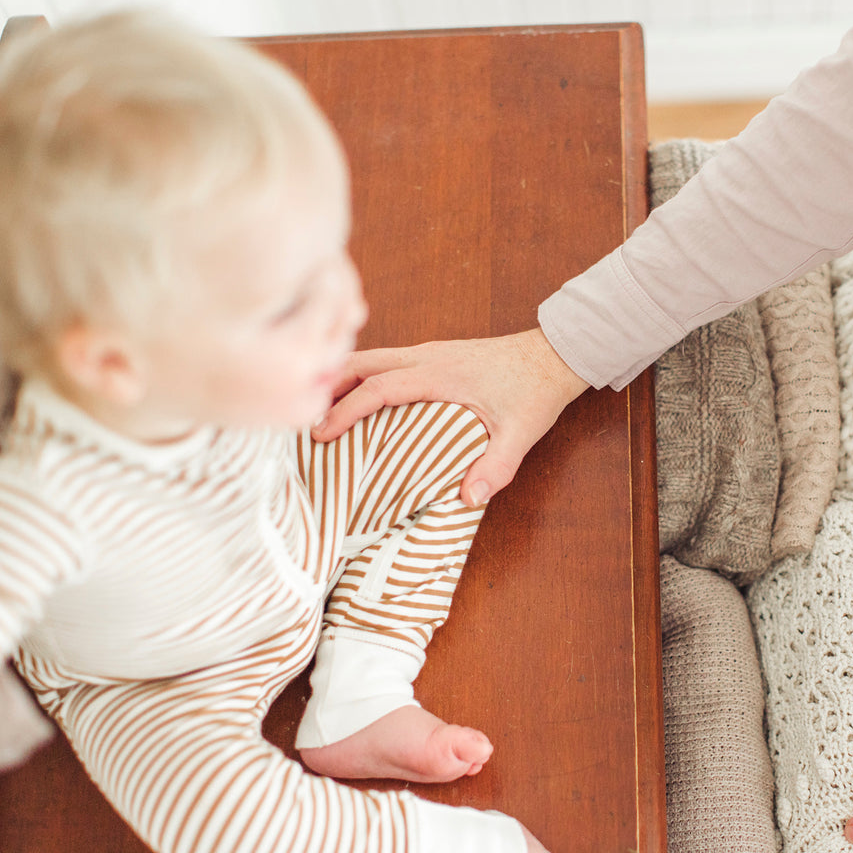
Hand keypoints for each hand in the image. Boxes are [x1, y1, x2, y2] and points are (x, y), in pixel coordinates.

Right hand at [312, 328, 589, 505]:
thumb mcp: (522, 434)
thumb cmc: (536, 392)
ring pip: (371, 358)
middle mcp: (427, 357)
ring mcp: (429, 353)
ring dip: (341, 377)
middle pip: (362, 363)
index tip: (319, 434)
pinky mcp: (434, 356)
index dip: (345, 410)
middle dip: (327, 386)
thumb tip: (468, 499)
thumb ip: (497, 467)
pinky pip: (386, 361)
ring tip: (314, 406)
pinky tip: (354, 397)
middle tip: (298, 414)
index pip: (378, 388)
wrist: (554, 356)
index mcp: (440, 374)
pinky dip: (362, 375)